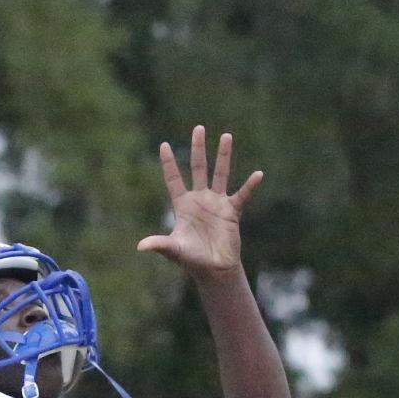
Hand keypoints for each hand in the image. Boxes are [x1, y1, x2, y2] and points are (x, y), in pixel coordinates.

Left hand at [137, 126, 262, 279]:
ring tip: (226, 136)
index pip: (174, 179)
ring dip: (223, 156)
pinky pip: (242, 195)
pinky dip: (250, 186)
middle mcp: (199, 199)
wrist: (214, 270)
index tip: (163, 144)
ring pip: (220, 174)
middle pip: (198, 168)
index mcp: (183, 205)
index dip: (169, 163)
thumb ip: (160, 244)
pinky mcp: (231, 211)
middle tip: (198, 128)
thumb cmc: (192, 260)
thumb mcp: (174, 250)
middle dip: (197, 148)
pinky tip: (258, 175)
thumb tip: (141, 247)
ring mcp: (216, 203)